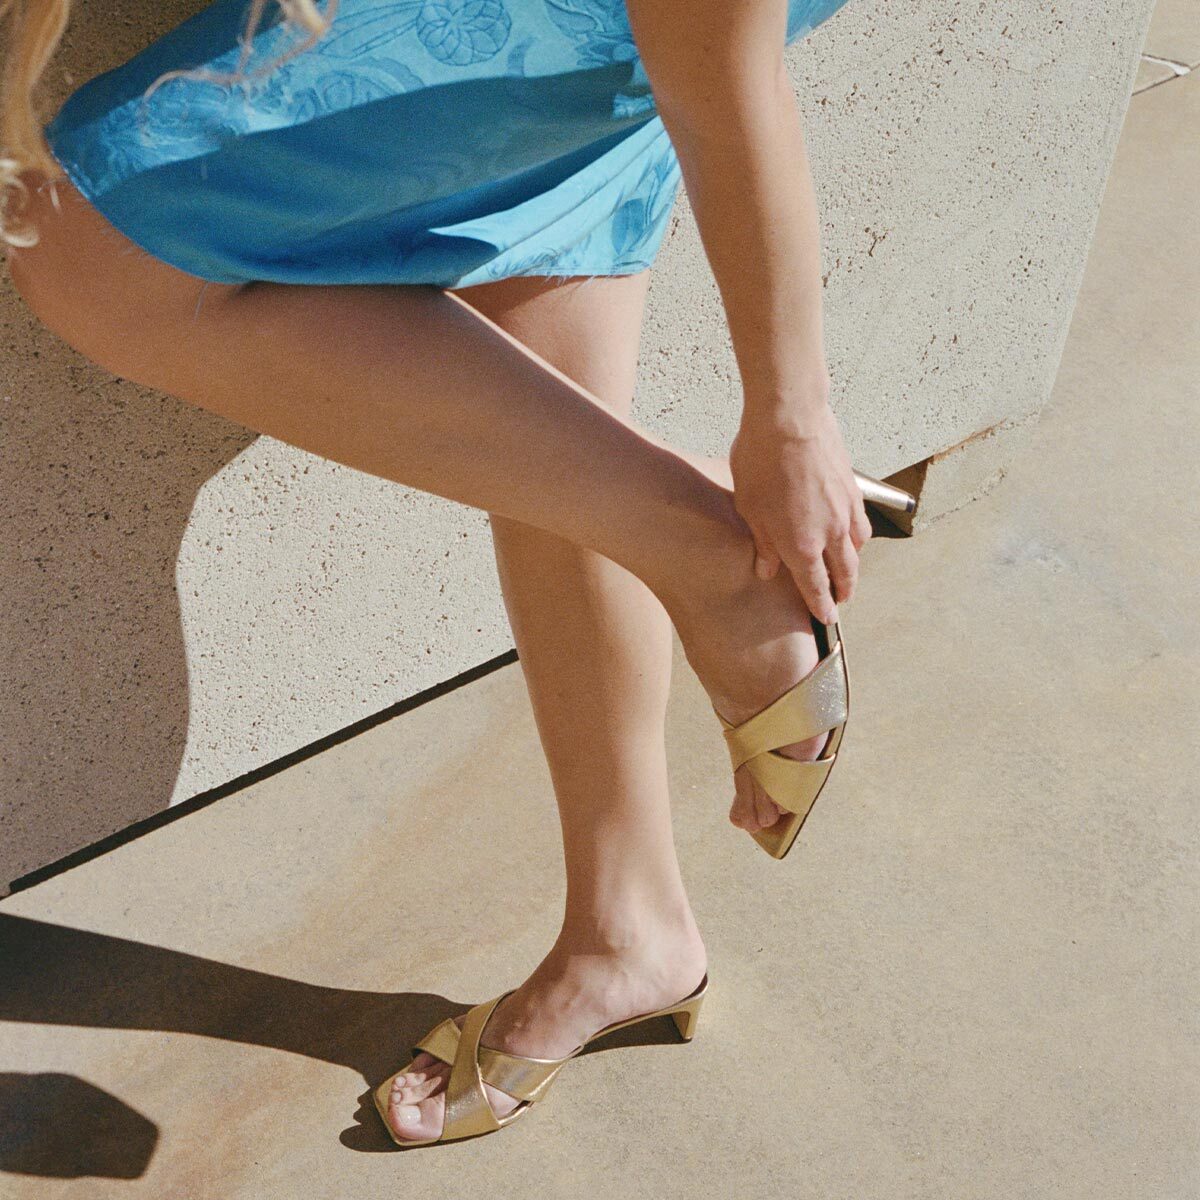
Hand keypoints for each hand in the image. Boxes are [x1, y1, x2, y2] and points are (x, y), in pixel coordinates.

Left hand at [729, 397, 871, 623]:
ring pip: (857, 549)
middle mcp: (829, 532)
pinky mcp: (853, 487)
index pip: (816, 586)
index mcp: (800, 544)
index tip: (827, 619)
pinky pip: (861, 522)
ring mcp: (845, 509)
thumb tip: (768, 570)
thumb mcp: (749, 508)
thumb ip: (763, 544)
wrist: (789, 416)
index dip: (822, 606)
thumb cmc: (761, 460)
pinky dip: (859, 537)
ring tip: (848, 573)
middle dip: (843, 591)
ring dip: (853, 566)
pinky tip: (853, 535)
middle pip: (844, 573)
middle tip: (841, 602)